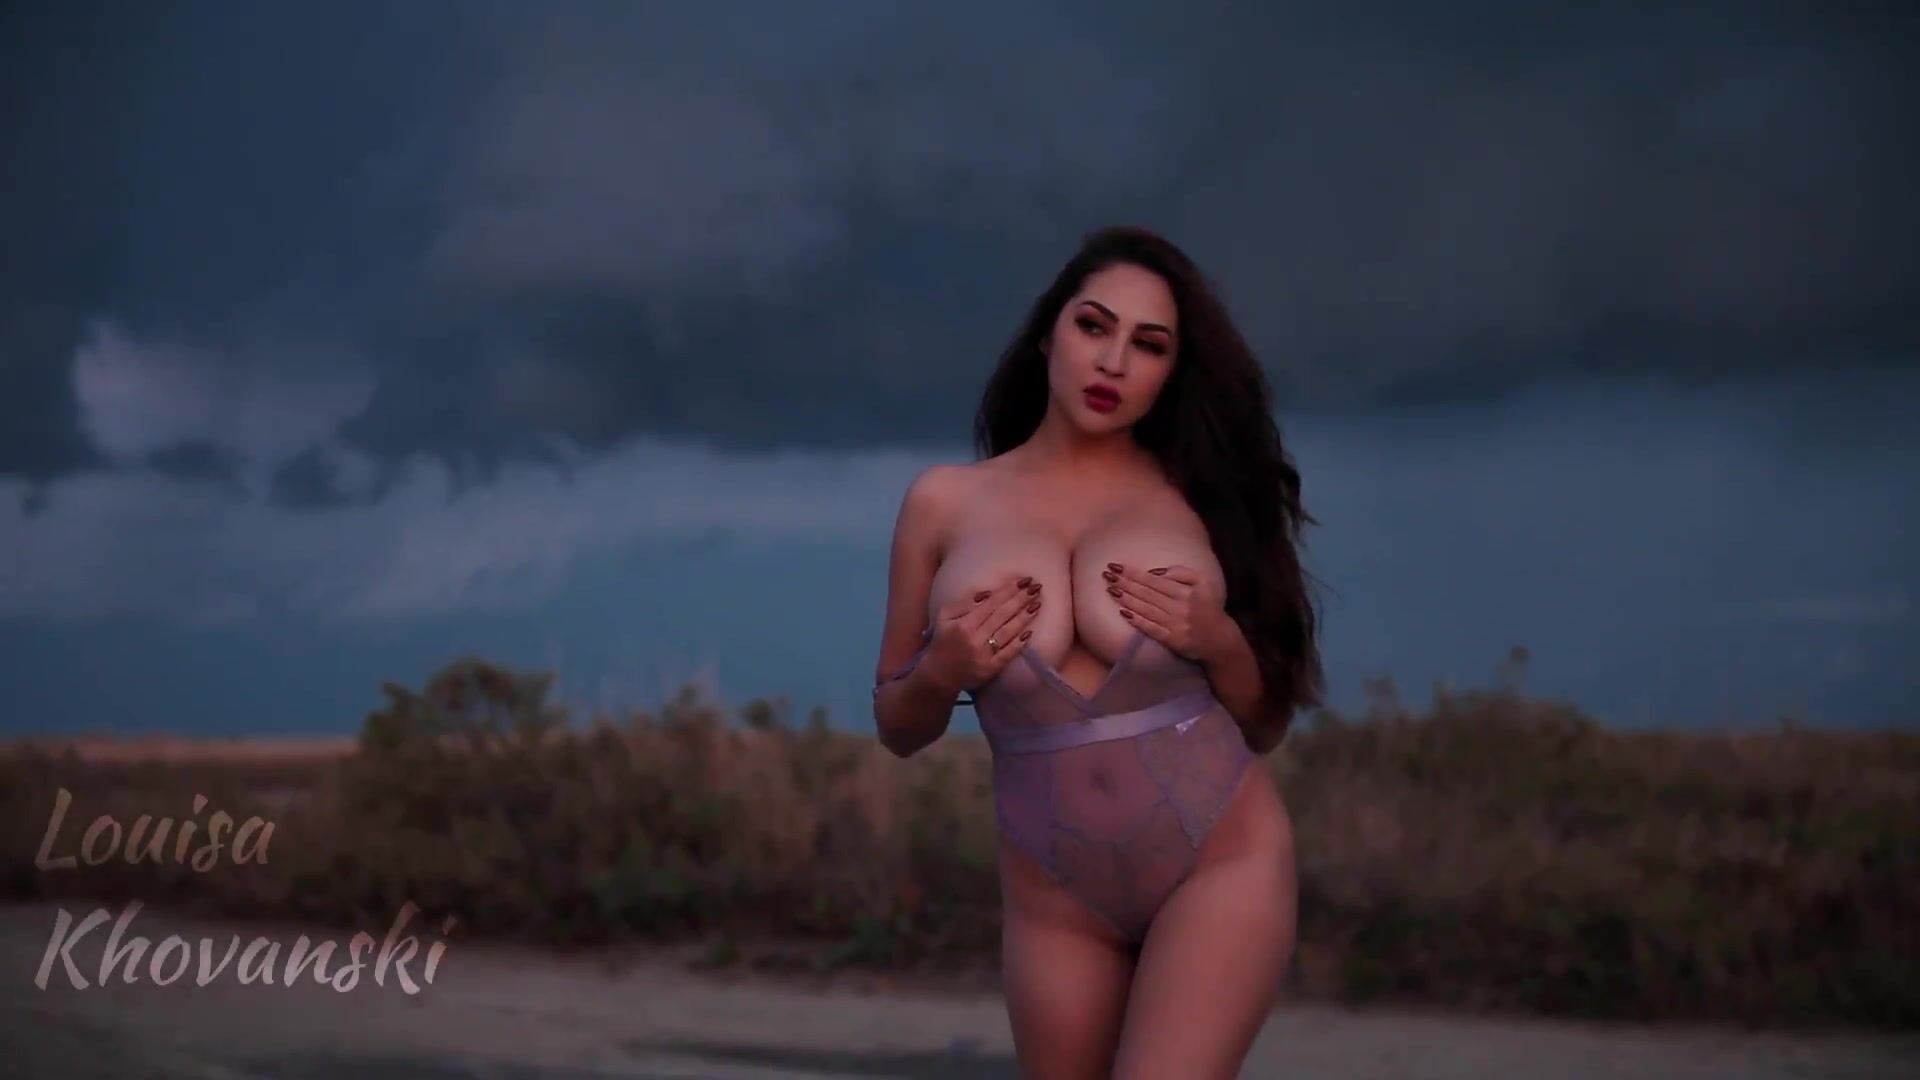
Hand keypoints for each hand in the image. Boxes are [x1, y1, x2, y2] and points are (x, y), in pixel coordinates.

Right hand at [924, 574, 1042, 693]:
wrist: (939, 675)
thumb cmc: (942, 641)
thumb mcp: (944, 617)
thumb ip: (964, 604)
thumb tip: (987, 594)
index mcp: (964, 624)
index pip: (991, 603)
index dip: (1008, 590)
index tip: (1024, 580)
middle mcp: (975, 638)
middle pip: (1002, 615)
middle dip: (1021, 600)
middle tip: (1037, 587)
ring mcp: (984, 654)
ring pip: (1008, 632)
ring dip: (1024, 617)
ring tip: (1037, 605)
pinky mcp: (991, 669)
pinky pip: (1007, 654)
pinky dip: (1019, 643)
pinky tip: (1030, 632)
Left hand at [1103, 563, 1236, 662]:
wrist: (1220, 639)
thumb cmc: (1209, 607)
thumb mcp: (1203, 582)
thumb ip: (1181, 573)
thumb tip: (1154, 572)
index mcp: (1186, 591)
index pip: (1154, 580)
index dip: (1133, 573)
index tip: (1116, 566)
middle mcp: (1180, 607)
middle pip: (1147, 593)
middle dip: (1125, 583)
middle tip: (1107, 576)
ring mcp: (1175, 625)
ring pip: (1146, 609)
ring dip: (1127, 599)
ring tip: (1111, 590)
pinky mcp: (1172, 640)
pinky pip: (1151, 628)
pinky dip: (1137, 620)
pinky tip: (1123, 613)